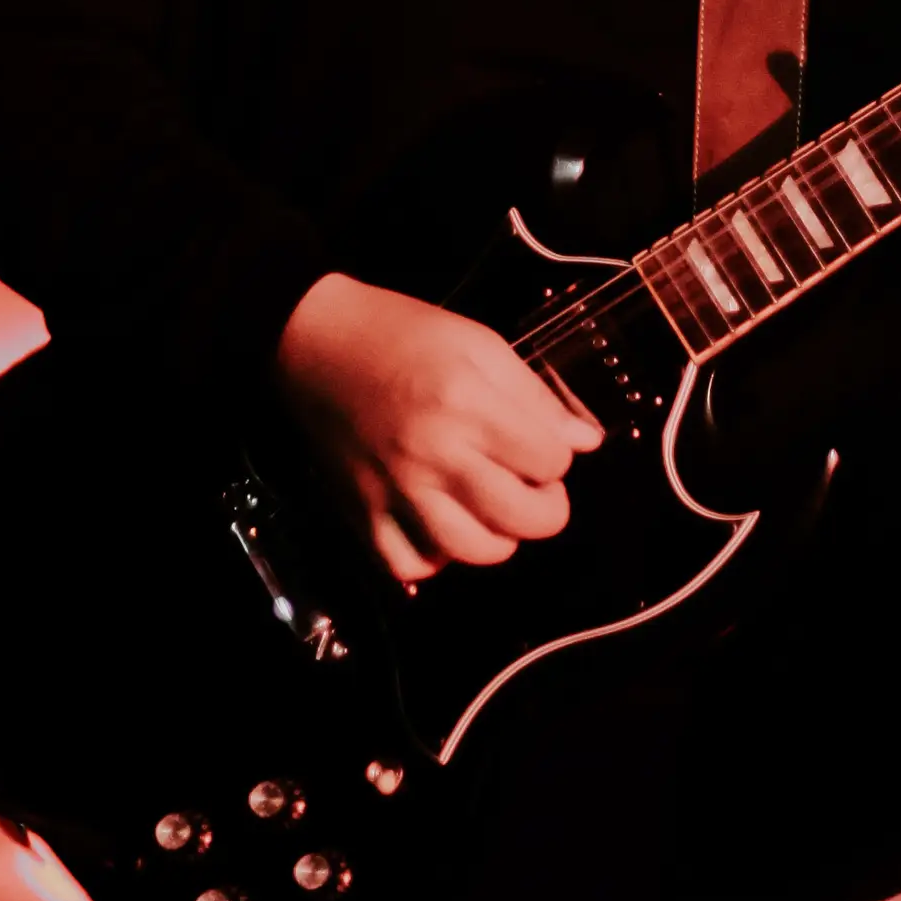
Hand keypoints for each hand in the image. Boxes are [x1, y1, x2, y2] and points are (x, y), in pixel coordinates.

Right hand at [273, 271, 602, 586]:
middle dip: (546, 507)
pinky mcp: (362, 514)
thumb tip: (586, 443)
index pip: (550, 462)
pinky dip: (434, 559)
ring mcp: (396, 491)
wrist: (315, 341)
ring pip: (475, 552)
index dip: (556, 454)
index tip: (537, 441)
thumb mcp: (479, 343)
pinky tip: (440, 527)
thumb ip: (534, 396)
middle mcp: (434, 455)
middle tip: (532, 485)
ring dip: (498, 537)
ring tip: (491, 507)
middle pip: (524, 518)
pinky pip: (410, 567)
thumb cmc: (403, 334)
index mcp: (467, 403)